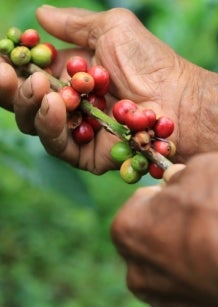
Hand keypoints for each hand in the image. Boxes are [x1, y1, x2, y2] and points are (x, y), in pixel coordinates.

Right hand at [13, 6, 217, 172]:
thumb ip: (74, 25)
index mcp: (71, 77)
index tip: (2, 59)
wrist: (176, 97)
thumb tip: (40, 15)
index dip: (13, 69)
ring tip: (36, 86)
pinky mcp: (86, 154)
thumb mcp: (110, 30)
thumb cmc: (148, 62)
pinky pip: (58, 145)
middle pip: (27, 103)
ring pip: (37, 125)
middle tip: (4, 74)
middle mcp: (70, 105)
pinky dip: (51, 126)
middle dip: (10, 89)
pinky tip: (53, 105)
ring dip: (29, 105)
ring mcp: (77, 131)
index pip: (31, 75)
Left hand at [111, 152, 217, 306]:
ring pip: (164, 259)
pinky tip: (208, 259)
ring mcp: (157, 294)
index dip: (162, 195)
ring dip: (178, 248)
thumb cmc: (216, 210)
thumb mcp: (198, 170)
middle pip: (149, 233)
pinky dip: (190, 270)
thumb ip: (178, 175)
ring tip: (205, 237)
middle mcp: (134, 266)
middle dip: (167, 222)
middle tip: (194, 216)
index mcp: (126, 228)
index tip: (180, 196)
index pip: (141, 202)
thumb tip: (175, 179)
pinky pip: (180, 281)